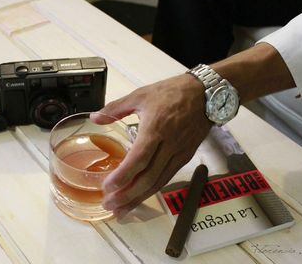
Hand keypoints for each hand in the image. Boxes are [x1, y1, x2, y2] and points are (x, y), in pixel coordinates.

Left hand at [91, 74, 212, 217]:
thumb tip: (95, 117)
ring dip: (139, 198)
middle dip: (128, 195)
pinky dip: (153, 190)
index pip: (139, 159)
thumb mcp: (140, 95)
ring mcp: (179, 153)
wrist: (206, 94)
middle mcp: (169, 145)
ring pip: (158, 182)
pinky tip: (140, 197)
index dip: (123, 176)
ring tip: (121, 209)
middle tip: (109, 205)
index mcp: (155, 128)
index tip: (108, 186)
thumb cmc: (173, 92)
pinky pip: (167, 178)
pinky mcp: (185, 157)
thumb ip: (115, 108)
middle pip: (148, 178)